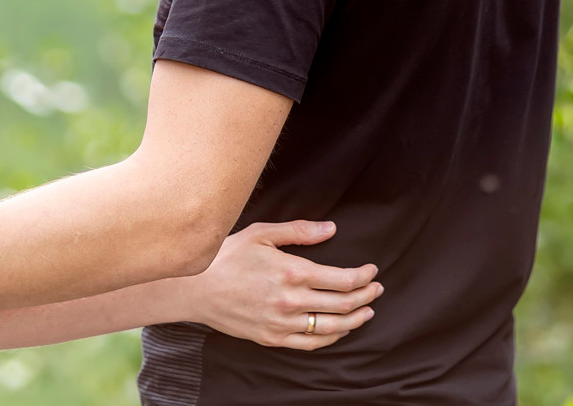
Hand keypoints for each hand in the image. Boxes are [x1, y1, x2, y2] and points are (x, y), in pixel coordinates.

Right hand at [178, 220, 381, 349]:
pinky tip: (340, 330)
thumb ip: (299, 231)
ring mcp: (282, 324)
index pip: (343, 280)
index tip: (372, 270)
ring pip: (331, 328)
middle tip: (377, 288)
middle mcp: (291, 301)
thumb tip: (332, 229)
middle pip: (343, 305)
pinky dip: (332, 338)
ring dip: (356, 320)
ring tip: (368, 311)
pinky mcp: (273, 338)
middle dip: (366, 296)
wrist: (196, 289)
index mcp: (292, 272)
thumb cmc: (227, 256)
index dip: (364, 276)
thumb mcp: (262, 233)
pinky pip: (311, 344)